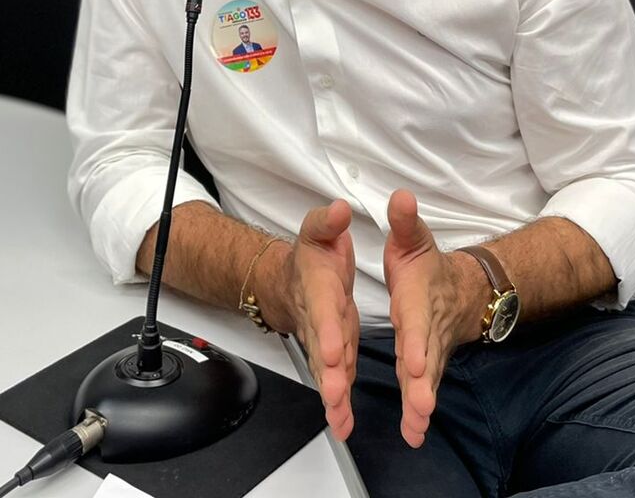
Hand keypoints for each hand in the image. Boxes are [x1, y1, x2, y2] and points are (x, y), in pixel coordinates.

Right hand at [264, 200, 359, 439]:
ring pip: (326, 372)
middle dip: (328, 373)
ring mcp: (325, 340)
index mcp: (319, 288)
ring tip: (339, 419)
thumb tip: (339, 210)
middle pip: (322, 349)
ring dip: (332, 396)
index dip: (328, 329)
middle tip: (335, 393)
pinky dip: (338, 404)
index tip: (335, 349)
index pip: (324, 309)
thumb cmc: (310, 255)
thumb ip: (327, 222)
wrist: (291, 280)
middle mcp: (319, 319)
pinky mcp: (333, 355)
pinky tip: (343, 424)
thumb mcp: (317, 230)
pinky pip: (335, 380)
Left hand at [383, 189, 481, 447]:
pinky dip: (419, 412)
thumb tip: (400, 196)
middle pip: (426, 360)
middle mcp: (426, 330)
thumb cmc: (427, 266)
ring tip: (417, 427)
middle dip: (423, 384)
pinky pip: (423, 390)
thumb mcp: (413, 239)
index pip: (418, 322)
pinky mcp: (425, 367)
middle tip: (421, 406)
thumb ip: (405, 222)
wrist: (459, 290)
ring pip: (427, 381)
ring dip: (421, 404)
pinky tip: (414, 433)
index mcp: (418, 300)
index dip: (416, 341)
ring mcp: (428, 351)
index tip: (412, 361)